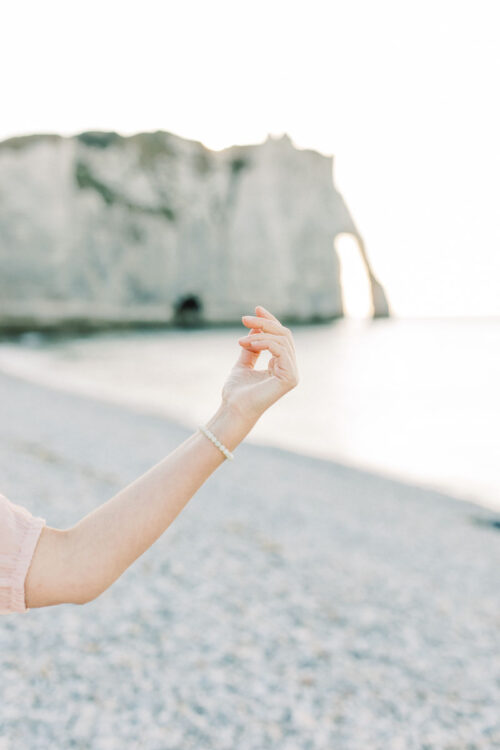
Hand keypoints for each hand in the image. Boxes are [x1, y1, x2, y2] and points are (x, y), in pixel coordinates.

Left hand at [220, 304, 299, 421]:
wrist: (233, 409)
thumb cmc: (236, 392)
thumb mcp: (243, 363)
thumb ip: (252, 347)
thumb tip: (256, 326)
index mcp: (282, 366)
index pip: (281, 337)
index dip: (270, 321)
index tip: (255, 309)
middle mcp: (290, 369)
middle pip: (284, 335)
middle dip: (264, 323)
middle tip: (244, 318)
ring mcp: (292, 373)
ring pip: (282, 340)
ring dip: (259, 335)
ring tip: (240, 341)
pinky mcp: (290, 377)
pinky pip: (280, 349)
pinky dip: (263, 342)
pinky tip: (247, 344)